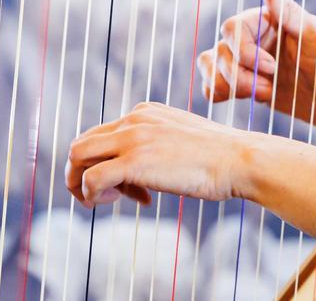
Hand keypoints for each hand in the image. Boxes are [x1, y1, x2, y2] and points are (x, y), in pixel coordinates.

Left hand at [67, 102, 257, 206]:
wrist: (239, 160)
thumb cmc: (218, 159)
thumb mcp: (179, 142)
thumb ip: (155, 147)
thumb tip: (138, 174)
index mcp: (144, 113)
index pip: (101, 136)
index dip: (106, 164)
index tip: (130, 188)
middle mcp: (133, 120)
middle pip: (81, 144)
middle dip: (83, 174)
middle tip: (106, 197)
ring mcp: (132, 139)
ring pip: (76, 157)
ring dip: (81, 184)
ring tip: (107, 201)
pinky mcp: (134, 162)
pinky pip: (91, 179)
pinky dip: (93, 196)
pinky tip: (119, 202)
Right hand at [197, 0, 315, 132]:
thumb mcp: (315, 36)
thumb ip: (287, 11)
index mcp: (269, 22)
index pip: (232, 28)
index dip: (244, 50)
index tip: (272, 67)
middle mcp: (256, 39)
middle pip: (220, 49)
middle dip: (239, 73)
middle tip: (270, 86)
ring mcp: (250, 65)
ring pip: (212, 66)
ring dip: (230, 84)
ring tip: (264, 94)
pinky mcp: (248, 88)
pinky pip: (213, 86)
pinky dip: (217, 92)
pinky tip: (243, 98)